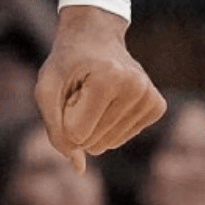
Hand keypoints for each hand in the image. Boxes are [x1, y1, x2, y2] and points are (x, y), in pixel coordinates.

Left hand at [35, 4, 165, 172]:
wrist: (93, 35)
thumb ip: (55, 129)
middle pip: (95, 142)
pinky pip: (125, 137)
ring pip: (110, 143)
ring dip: (94, 124)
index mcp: (108, 77)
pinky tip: (111, 99)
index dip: (65, 116)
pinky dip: (111, 125)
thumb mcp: (47, 87)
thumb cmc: (66, 61)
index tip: (70, 89)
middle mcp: (136, 87)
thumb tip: (79, 169)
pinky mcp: (157, 105)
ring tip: (94, 93)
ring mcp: (150, 96)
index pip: (77, 134)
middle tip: (81, 89)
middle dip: (79, 121)